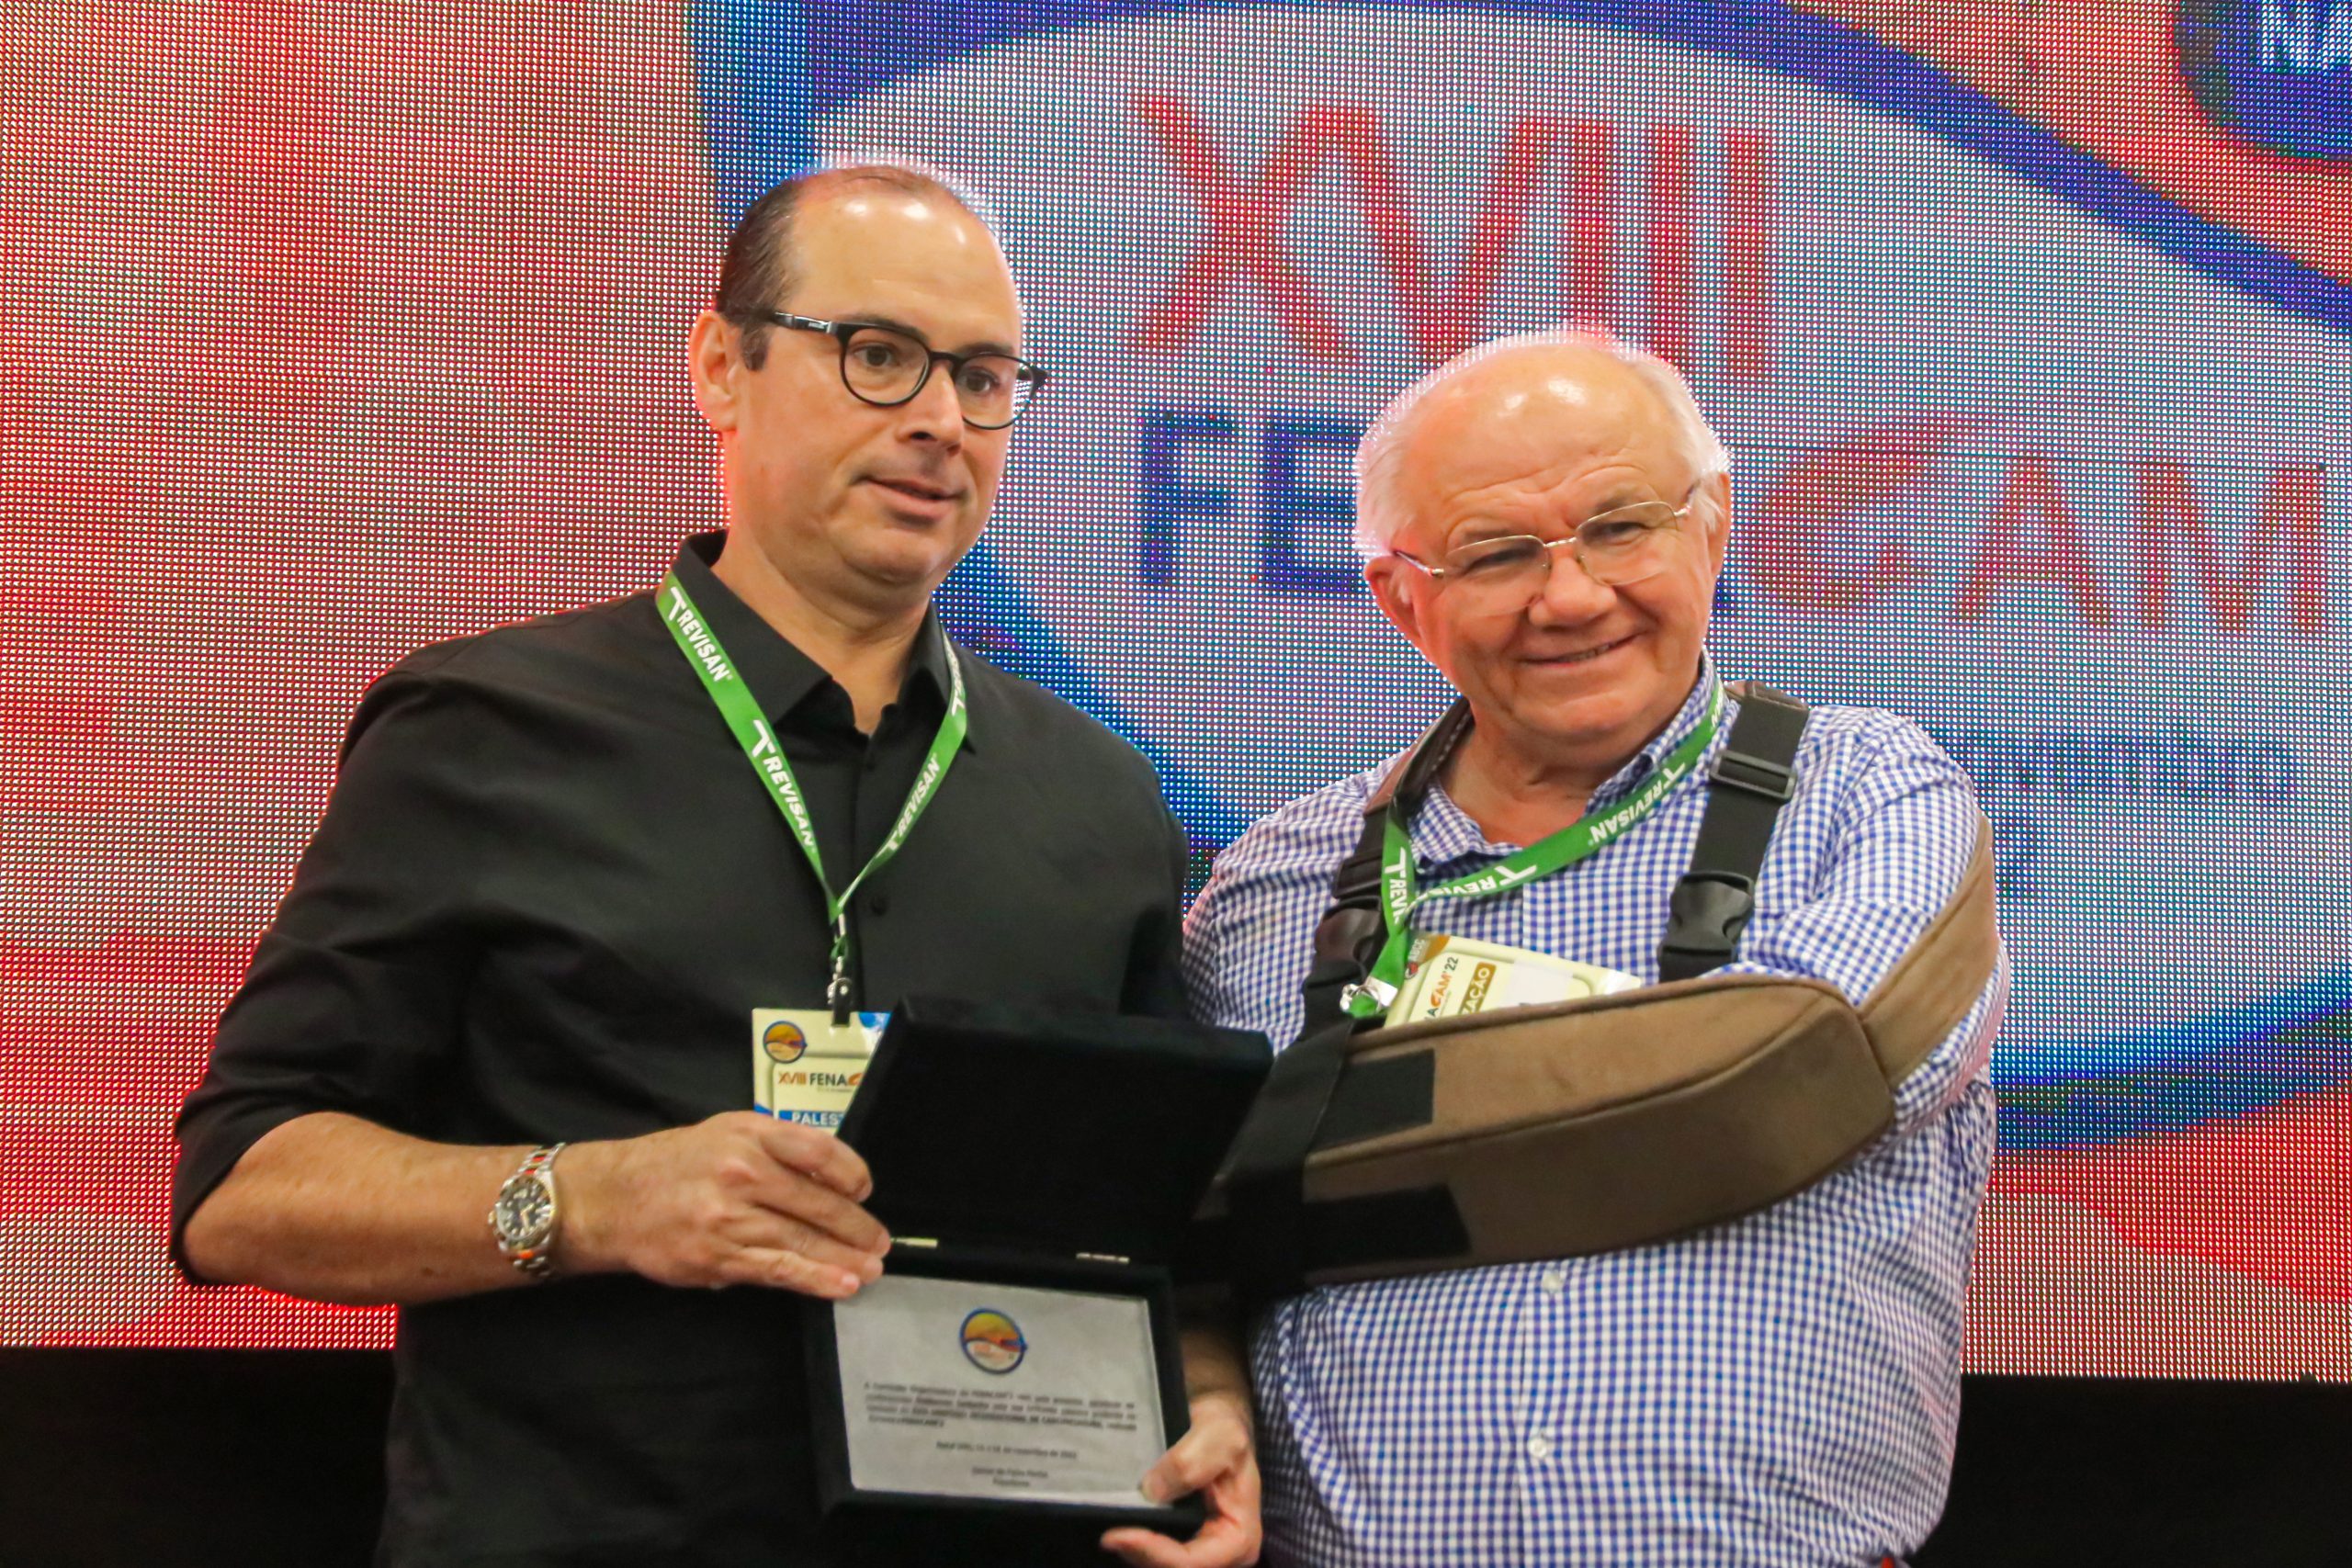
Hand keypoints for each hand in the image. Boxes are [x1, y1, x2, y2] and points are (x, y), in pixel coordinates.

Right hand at [561, 1111, 887, 1297]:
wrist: (612, 1199)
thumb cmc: (676, 1164)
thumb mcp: (726, 1132)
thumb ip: (776, 1147)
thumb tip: (831, 1178)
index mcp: (749, 1133)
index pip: (819, 1149)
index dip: (851, 1172)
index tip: (865, 1189)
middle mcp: (742, 1171)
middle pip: (818, 1202)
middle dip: (857, 1226)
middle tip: (881, 1241)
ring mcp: (729, 1217)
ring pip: (802, 1240)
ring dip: (845, 1258)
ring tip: (872, 1268)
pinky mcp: (718, 1257)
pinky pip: (778, 1269)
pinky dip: (816, 1279)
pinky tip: (841, 1285)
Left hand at [1101, 1389, 1261, 1567]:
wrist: (1214, 1424)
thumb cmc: (1224, 1431)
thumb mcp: (1219, 1435)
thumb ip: (1191, 1462)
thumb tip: (1152, 1490)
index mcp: (1240, 1537)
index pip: (1193, 1562)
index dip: (1155, 1553)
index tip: (1118, 1535)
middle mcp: (1222, 1553)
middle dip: (1141, 1554)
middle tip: (1108, 1535)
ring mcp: (1200, 1550)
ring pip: (1159, 1564)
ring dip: (1135, 1550)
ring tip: (1110, 1531)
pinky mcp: (1180, 1541)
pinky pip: (1153, 1552)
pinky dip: (1135, 1542)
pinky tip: (1117, 1524)